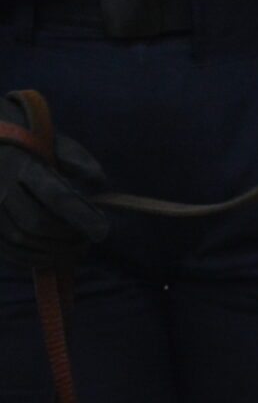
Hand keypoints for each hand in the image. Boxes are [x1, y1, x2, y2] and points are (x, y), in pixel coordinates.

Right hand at [0, 98, 109, 270]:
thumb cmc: (27, 146)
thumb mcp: (51, 143)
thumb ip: (76, 158)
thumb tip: (99, 180)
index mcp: (19, 163)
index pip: (54, 195)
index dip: (81, 216)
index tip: (102, 229)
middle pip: (37, 223)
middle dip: (68, 238)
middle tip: (86, 241)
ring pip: (22, 240)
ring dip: (54, 252)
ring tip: (73, 250)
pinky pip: (8, 251)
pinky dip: (34, 259)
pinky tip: (51, 256)